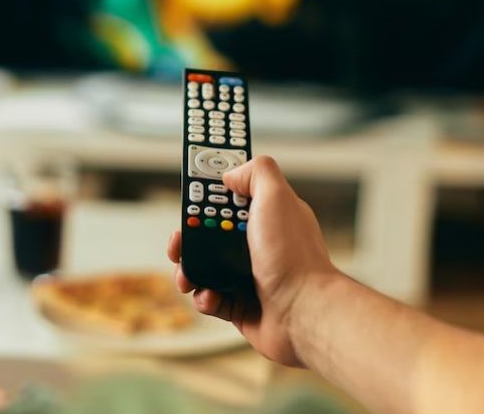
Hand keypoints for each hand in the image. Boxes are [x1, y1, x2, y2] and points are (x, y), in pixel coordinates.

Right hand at [167, 156, 338, 365]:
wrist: (303, 311)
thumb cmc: (294, 257)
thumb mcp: (277, 197)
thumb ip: (256, 173)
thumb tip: (231, 174)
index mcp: (267, 218)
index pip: (230, 200)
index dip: (207, 198)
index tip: (190, 199)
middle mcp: (258, 246)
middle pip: (210, 234)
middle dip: (188, 236)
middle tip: (180, 241)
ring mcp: (249, 277)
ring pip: (204, 268)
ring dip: (188, 269)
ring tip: (186, 274)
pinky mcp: (241, 306)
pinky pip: (210, 298)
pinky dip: (204, 297)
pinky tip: (211, 296)